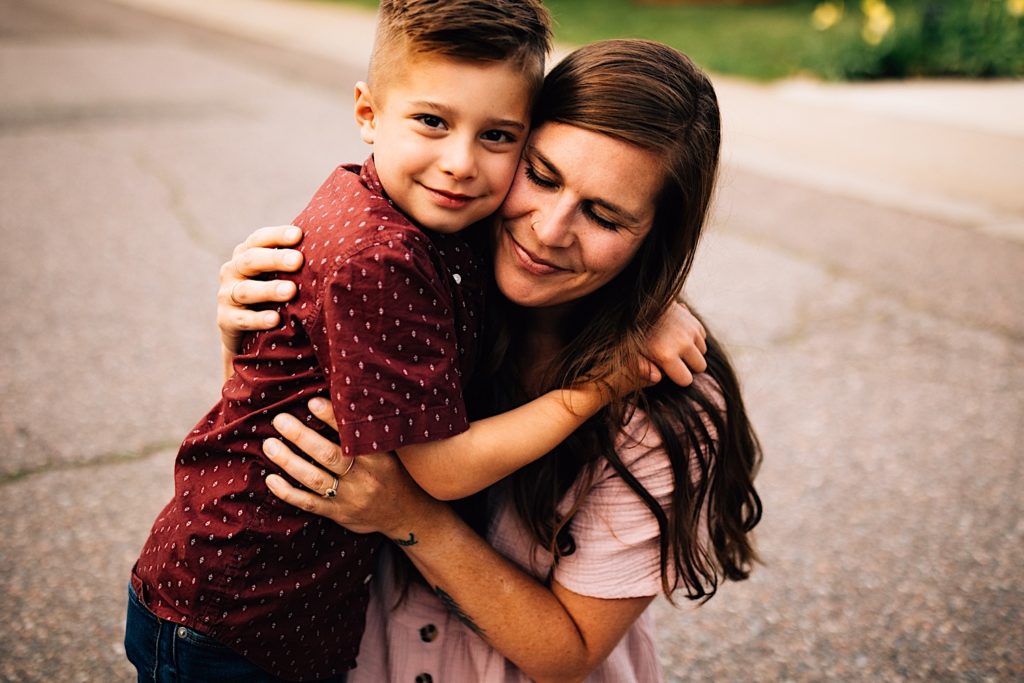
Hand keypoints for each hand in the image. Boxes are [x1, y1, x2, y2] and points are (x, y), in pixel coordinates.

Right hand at [217, 225, 303, 353]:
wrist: (246, 332)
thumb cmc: (272, 295)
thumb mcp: (279, 275)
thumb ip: (294, 261)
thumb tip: (333, 245)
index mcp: (247, 254)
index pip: (259, 239)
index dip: (277, 236)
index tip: (298, 234)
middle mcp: (233, 271)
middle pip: (251, 261)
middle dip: (275, 259)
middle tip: (298, 260)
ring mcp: (226, 295)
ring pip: (246, 290)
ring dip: (269, 290)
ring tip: (291, 291)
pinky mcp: (225, 320)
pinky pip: (242, 319)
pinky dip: (258, 319)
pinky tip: (276, 319)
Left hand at [263, 397, 439, 536]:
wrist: (406, 513)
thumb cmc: (395, 473)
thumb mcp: (390, 450)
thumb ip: (368, 433)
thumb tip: (344, 400)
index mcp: (379, 459)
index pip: (352, 436)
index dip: (332, 419)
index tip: (312, 402)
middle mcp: (364, 478)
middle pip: (329, 457)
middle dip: (302, 437)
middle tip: (280, 420)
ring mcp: (350, 499)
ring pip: (315, 480)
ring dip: (289, 462)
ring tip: (269, 444)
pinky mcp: (338, 514)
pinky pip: (309, 504)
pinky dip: (288, 493)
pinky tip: (271, 480)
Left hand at [644, 301, 707, 386]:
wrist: (642, 305)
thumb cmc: (636, 333)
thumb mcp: (632, 352)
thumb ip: (642, 369)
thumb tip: (656, 378)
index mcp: (666, 355)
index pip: (686, 380)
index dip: (679, 378)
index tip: (671, 372)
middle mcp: (683, 343)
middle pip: (700, 367)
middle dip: (690, 366)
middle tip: (676, 360)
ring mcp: (691, 331)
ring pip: (702, 352)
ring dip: (693, 352)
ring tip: (676, 347)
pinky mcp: (695, 322)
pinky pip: (703, 338)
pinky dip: (694, 339)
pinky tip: (680, 335)